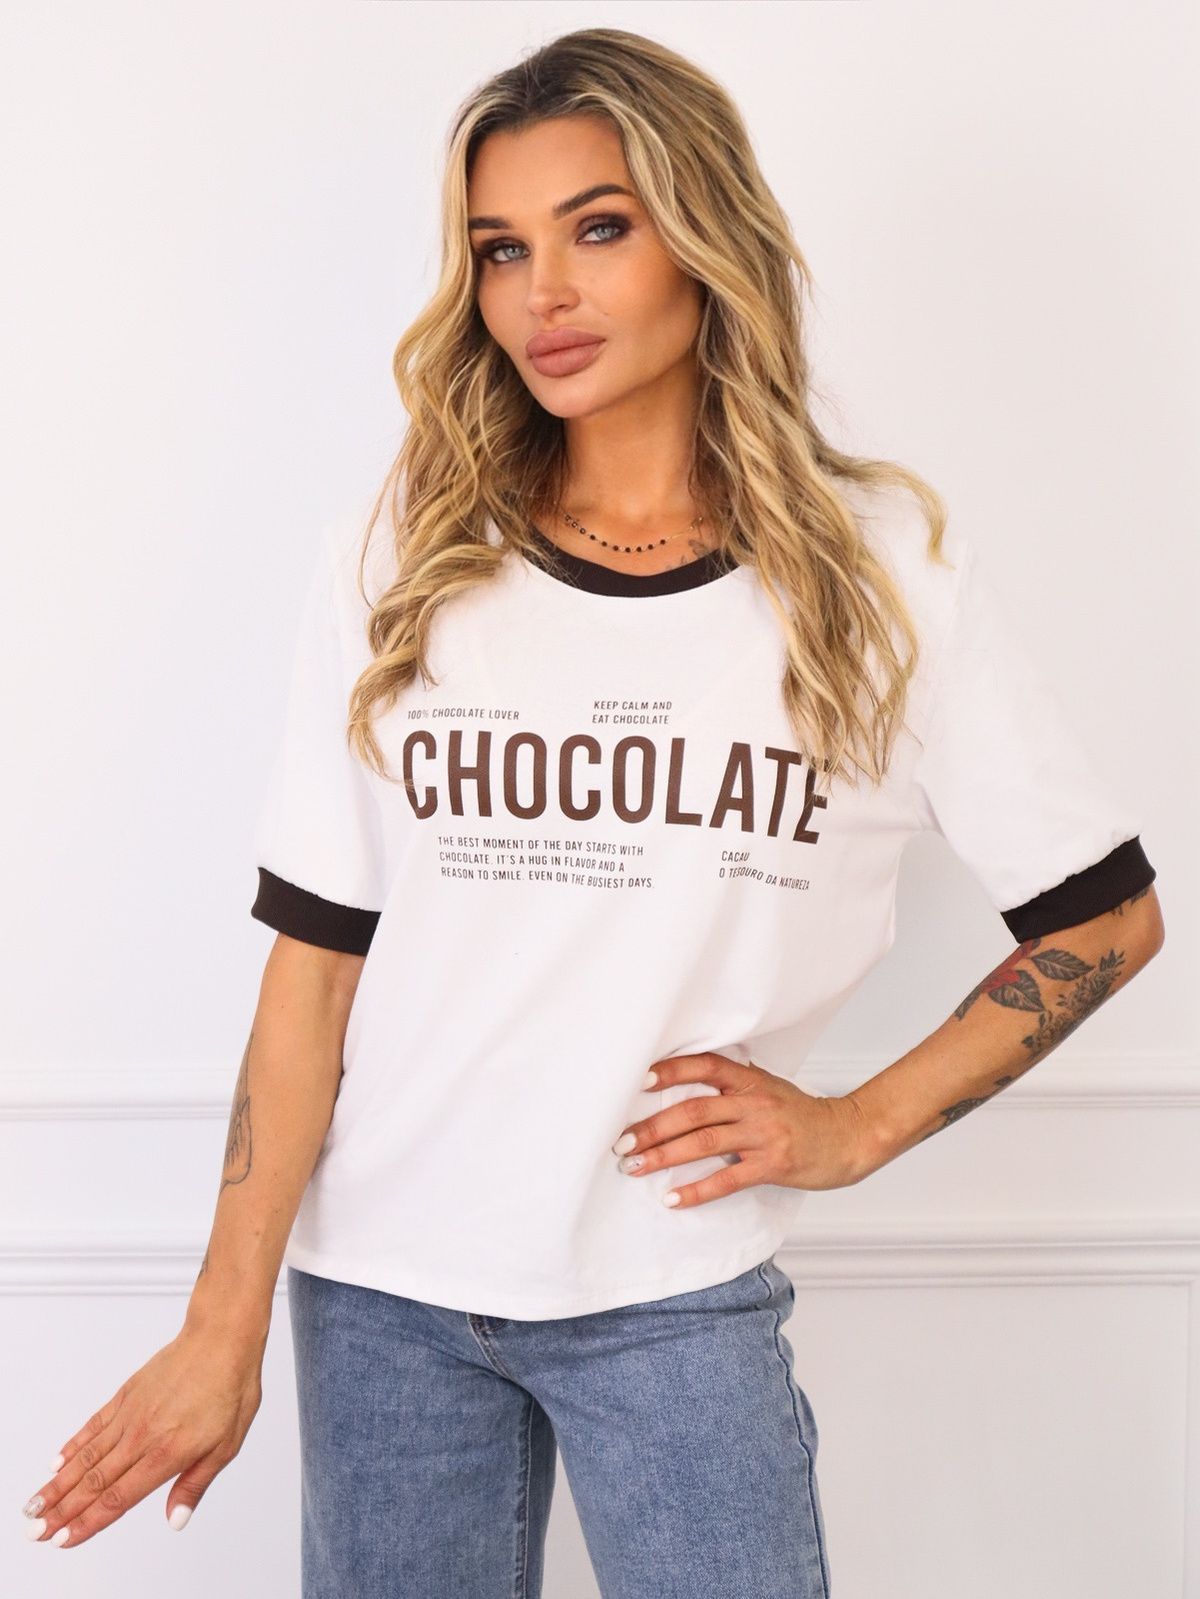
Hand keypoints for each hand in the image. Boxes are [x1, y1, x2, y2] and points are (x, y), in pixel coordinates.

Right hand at [21, 1320, 263, 1548]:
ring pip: (86, 1456)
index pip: (118, 1498)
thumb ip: (195, 1484)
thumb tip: (175, 1519)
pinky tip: (57, 1462)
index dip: (88, 1522)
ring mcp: (130, 1413)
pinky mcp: (126, 1393)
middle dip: (61, 1510)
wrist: (221, 1337)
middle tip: (35, 1531)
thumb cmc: (231, 1388)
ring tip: (34, 1504)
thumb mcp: (227, 1445)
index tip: (64, 1539)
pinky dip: (73, 1445)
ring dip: (57, 1483)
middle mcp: (141, 1435)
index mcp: (167, 1453)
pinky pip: (94, 1425)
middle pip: (93, 1481)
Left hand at [611, 1052, 872, 1208]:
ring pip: (704, 1142)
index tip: (638, 1079)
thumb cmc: (803, 1115)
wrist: (849, 1137)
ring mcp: (764, 1135)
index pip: (705, 1066)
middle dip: (653, 1126)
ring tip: (635, 1166)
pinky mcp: (773, 1165)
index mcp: (750, 1080)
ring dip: (664, 1156)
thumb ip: (732, 1087)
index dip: (671, 1070)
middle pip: (694, 1110)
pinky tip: (673, 1198)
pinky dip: (697, 1190)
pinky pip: (727, 1179)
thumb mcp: (768, 1088)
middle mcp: (755, 1103)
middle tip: (622, 1141)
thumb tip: (681, 1090)